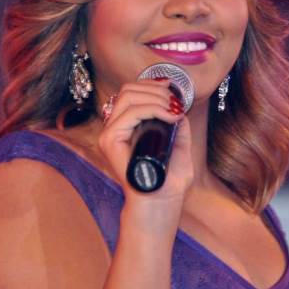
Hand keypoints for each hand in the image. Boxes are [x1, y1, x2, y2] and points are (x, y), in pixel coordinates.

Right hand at [97, 78, 194, 214]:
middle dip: (156, 91)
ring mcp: (110, 133)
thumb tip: (179, 106)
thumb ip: (178, 126)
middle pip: (128, 89)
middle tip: (175, 105)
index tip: (173, 93)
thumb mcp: (179, 145)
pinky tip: (169, 116)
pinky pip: (130, 113)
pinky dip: (152, 108)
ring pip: (128, 96)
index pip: (132, 92)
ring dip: (156, 98)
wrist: (161, 203)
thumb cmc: (169, 180)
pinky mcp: (109, 141)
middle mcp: (115, 127)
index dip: (152, 86)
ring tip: (173, 111)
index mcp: (127, 127)